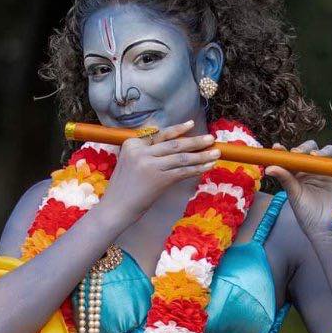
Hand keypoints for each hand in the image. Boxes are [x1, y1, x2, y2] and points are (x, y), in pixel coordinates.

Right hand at [101, 119, 220, 224]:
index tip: (191, 124)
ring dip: (201, 155)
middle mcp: (141, 151)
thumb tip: (170, 145)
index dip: (177, 130)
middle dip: (195, 141)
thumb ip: (145, 151)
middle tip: (211, 138)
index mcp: (132, 144)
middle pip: (173, 144)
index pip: (160, 134)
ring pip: (181, 157)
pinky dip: (197, 169)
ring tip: (216, 152)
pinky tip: (207, 166)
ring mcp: (150, 165)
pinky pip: (182, 171)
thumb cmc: (124, 189)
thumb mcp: (128, 163)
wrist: (116, 208)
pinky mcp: (159, 179)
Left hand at [266, 141, 331, 239]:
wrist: (325, 231)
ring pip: (330, 152)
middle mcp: (317, 169)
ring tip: (315, 156)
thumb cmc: (307, 215)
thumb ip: (285, 178)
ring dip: (323, 151)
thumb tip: (269, 167)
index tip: (278, 148)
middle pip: (313, 149)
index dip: (287, 150)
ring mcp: (331, 171)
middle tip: (298, 153)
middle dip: (306, 148)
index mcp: (302, 172)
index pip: (296, 156)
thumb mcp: (294, 195)